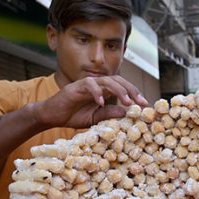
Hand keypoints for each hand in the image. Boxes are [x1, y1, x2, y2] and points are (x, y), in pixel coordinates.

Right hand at [32, 76, 148, 128]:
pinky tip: (101, 102)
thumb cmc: (74, 115)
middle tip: (141, 102)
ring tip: (126, 101)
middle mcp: (98, 85)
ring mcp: (87, 84)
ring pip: (106, 81)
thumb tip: (126, 113)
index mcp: (104, 91)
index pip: (123, 88)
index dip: (134, 94)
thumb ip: (110, 114)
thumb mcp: (96, 118)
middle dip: (131, 90)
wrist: (53, 116)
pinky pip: (89, 85)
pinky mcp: (76, 87)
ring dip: (118, 90)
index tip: (145, 105)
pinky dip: (96, 93)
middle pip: (118, 80)